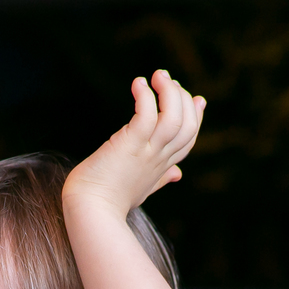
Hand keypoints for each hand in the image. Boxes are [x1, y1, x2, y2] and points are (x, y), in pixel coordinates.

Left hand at [63, 70, 205, 218]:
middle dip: (182, 98)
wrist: (90, 213)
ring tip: (157, 75)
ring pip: (174, 118)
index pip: (188, 139)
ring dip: (169, 92)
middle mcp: (158, 158)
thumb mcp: (141, 189)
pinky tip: (139, 84)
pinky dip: (146, 96)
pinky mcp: (128, 146)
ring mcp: (145, 152)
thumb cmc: (109, 202)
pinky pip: (146, 116)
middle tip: (166, 80)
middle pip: (187, 125)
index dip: (195, 117)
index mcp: (161, 166)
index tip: (197, 99)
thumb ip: (160, 179)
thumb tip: (177, 174)